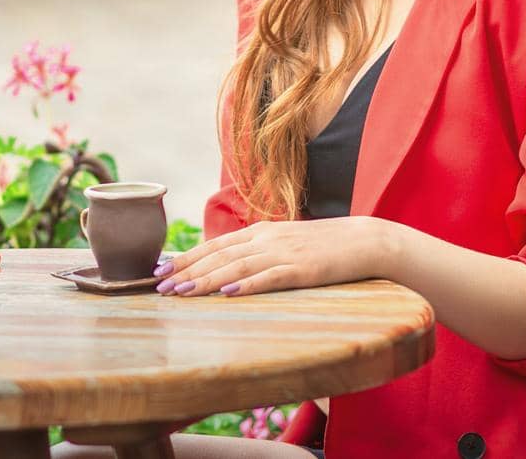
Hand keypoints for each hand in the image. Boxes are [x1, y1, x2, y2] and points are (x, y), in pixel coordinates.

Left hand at [154, 216, 395, 296]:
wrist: (366, 240)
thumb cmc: (325, 247)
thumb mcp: (286, 244)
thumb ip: (258, 253)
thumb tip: (228, 270)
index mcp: (262, 232)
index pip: (215, 244)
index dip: (186, 257)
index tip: (160, 270)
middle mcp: (267, 239)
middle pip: (219, 255)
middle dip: (187, 271)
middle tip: (159, 287)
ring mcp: (285, 253)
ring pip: (237, 267)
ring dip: (207, 280)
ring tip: (182, 293)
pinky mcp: (303, 269)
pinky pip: (269, 278)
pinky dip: (246, 286)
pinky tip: (227, 294)